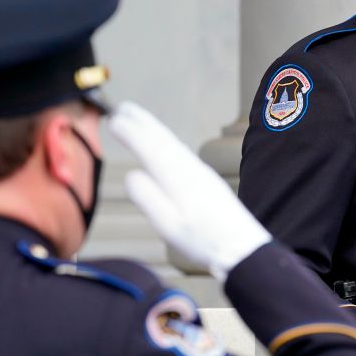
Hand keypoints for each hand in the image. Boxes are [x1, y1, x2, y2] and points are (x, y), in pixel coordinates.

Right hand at [108, 102, 271, 281]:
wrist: (242, 249)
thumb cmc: (205, 241)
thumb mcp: (169, 225)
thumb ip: (149, 199)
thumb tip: (132, 174)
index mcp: (179, 178)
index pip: (151, 149)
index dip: (131, 133)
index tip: (113, 119)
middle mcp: (192, 170)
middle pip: (164, 140)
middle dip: (142, 123)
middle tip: (123, 107)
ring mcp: (203, 175)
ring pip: (174, 145)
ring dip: (155, 130)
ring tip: (139, 120)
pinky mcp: (209, 183)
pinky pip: (183, 154)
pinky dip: (168, 144)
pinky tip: (166, 147)